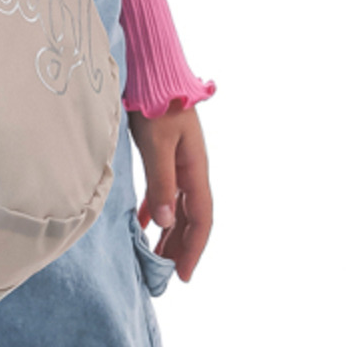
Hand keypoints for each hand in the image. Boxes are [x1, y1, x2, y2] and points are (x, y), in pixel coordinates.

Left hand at [126, 99, 212, 281]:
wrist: (154, 71)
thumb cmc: (157, 103)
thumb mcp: (157, 144)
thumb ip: (161, 183)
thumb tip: (165, 224)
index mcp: (196, 168)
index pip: (201, 219)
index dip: (194, 249)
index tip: (182, 275)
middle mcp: (192, 168)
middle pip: (190, 217)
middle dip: (181, 247)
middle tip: (164, 275)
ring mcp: (180, 161)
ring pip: (178, 207)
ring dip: (169, 232)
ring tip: (155, 256)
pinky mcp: (165, 154)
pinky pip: (165, 191)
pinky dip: (157, 210)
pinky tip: (145, 223)